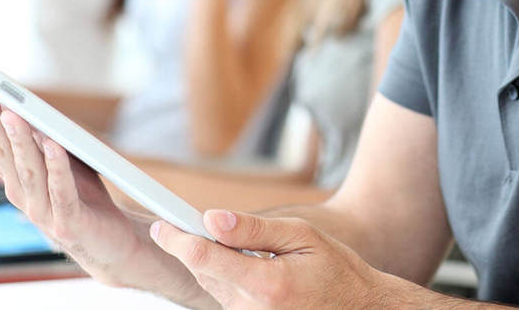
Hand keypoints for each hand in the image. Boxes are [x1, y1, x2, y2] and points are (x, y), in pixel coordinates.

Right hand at [0, 78, 208, 304]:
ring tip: (11, 112)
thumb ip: (44, 137)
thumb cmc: (84, 196)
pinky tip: (53, 145)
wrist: (110, 244)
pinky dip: (57, 167)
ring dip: (19, 140)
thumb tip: (27, 103)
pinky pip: (61, 191)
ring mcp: (43, 211)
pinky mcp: (68, 222)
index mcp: (16, 178)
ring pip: (28, 170)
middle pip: (3, 152)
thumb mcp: (62, 160)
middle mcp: (22, 195)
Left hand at [150, 209, 385, 308]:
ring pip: (210, 284)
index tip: (161, 223)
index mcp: (266, 285)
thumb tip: (213, 218)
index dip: (178, 238)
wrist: (357, 308)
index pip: (205, 258)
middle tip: (177, 220)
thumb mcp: (301, 236)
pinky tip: (233, 260)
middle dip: (189, 245)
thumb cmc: (335, 267)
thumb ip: (254, 229)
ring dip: (206, 260)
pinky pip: (224, 296)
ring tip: (213, 236)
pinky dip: (221, 274)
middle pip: (203, 271)